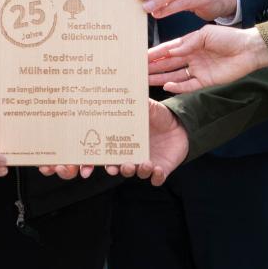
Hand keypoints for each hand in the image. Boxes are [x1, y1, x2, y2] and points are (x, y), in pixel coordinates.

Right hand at [40, 100, 188, 186]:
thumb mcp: (147, 106)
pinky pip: (156, 179)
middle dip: (112, 168)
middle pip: (115, 166)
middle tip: (112, 168)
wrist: (183, 125)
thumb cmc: (160, 116)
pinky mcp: (160, 169)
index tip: (84, 168)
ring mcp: (145, 163)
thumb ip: (135, 102)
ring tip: (138, 163)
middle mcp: (131, 154)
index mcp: (122, 141)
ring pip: (135, 173)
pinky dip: (155, 176)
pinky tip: (156, 169)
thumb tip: (121, 90)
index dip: (90, 163)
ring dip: (134, 171)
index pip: (102, 154)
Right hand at [148, 25, 267, 92]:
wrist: (248, 49)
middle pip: (168, 64)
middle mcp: (191, 58)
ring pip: (174, 76)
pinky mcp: (205, 81)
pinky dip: (177, 86)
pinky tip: (166, 86)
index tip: (141, 56)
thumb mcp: (206, 34)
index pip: (168, 50)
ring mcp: (197, 70)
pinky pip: (188, 85)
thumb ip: (188, 43)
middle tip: (138, 70)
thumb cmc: (228, 38)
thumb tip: (172, 50)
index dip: (155, 53)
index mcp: (190, 44)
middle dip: (153, 67)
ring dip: (160, 78)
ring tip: (146, 80)